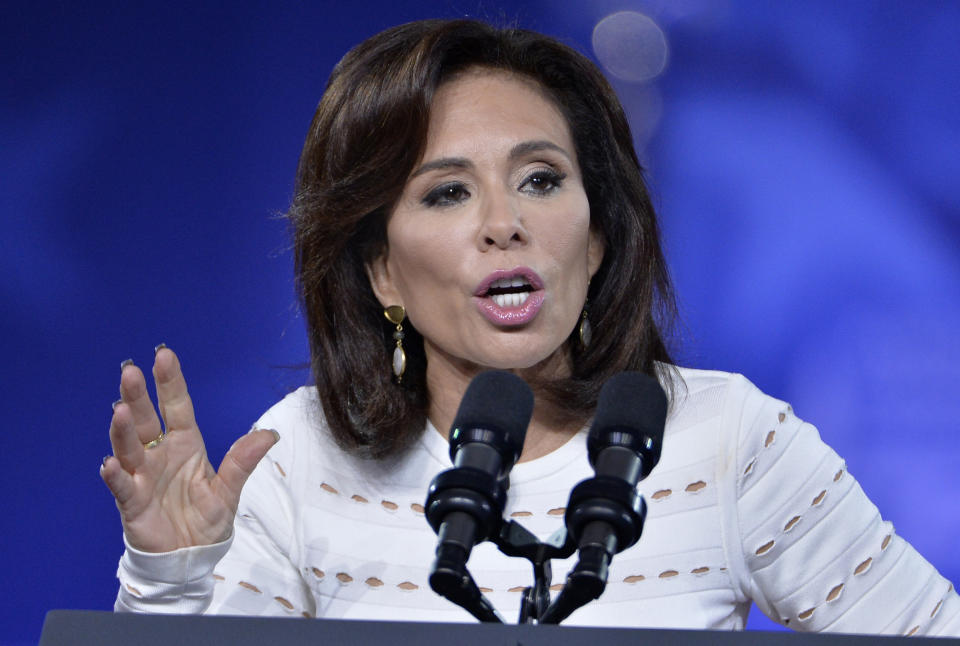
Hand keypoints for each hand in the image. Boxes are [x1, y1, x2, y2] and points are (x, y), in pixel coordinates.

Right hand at [100, 347, 278, 552]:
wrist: (189, 558)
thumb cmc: (206, 521)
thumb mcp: (229, 490)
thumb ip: (243, 462)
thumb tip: (270, 434)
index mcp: (185, 444)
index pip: (176, 407)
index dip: (170, 383)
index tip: (164, 355)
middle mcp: (160, 454)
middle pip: (147, 420)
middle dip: (138, 396)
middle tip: (130, 371)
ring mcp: (143, 476)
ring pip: (129, 448)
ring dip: (123, 430)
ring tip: (120, 411)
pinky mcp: (132, 503)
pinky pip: (122, 486)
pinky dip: (114, 475)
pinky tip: (109, 463)